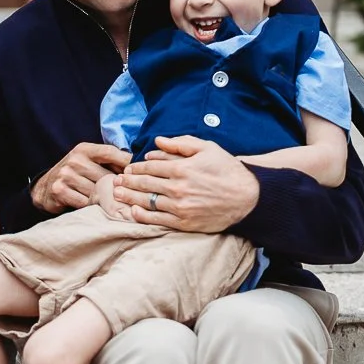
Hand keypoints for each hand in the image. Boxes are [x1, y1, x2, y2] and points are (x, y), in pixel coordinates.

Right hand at [30, 142, 131, 213]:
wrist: (44, 188)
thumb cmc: (74, 175)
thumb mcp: (87, 161)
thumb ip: (108, 161)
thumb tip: (137, 164)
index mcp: (84, 149)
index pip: (111, 152)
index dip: (127, 162)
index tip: (141, 171)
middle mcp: (75, 160)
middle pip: (106, 176)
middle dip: (119, 186)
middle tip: (132, 195)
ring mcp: (66, 176)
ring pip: (97, 191)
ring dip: (107, 199)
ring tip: (117, 204)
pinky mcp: (60, 191)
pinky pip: (85, 203)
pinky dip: (94, 207)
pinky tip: (99, 209)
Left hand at [114, 136, 261, 232]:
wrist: (248, 198)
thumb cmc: (228, 170)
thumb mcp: (208, 149)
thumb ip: (181, 144)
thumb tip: (158, 141)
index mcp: (182, 169)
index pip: (150, 167)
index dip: (136, 168)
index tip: (128, 169)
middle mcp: (178, 188)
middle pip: (144, 185)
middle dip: (127, 183)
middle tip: (116, 182)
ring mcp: (180, 207)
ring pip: (147, 202)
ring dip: (129, 198)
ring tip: (117, 195)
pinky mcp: (184, 223)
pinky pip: (157, 220)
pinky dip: (143, 216)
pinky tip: (133, 212)